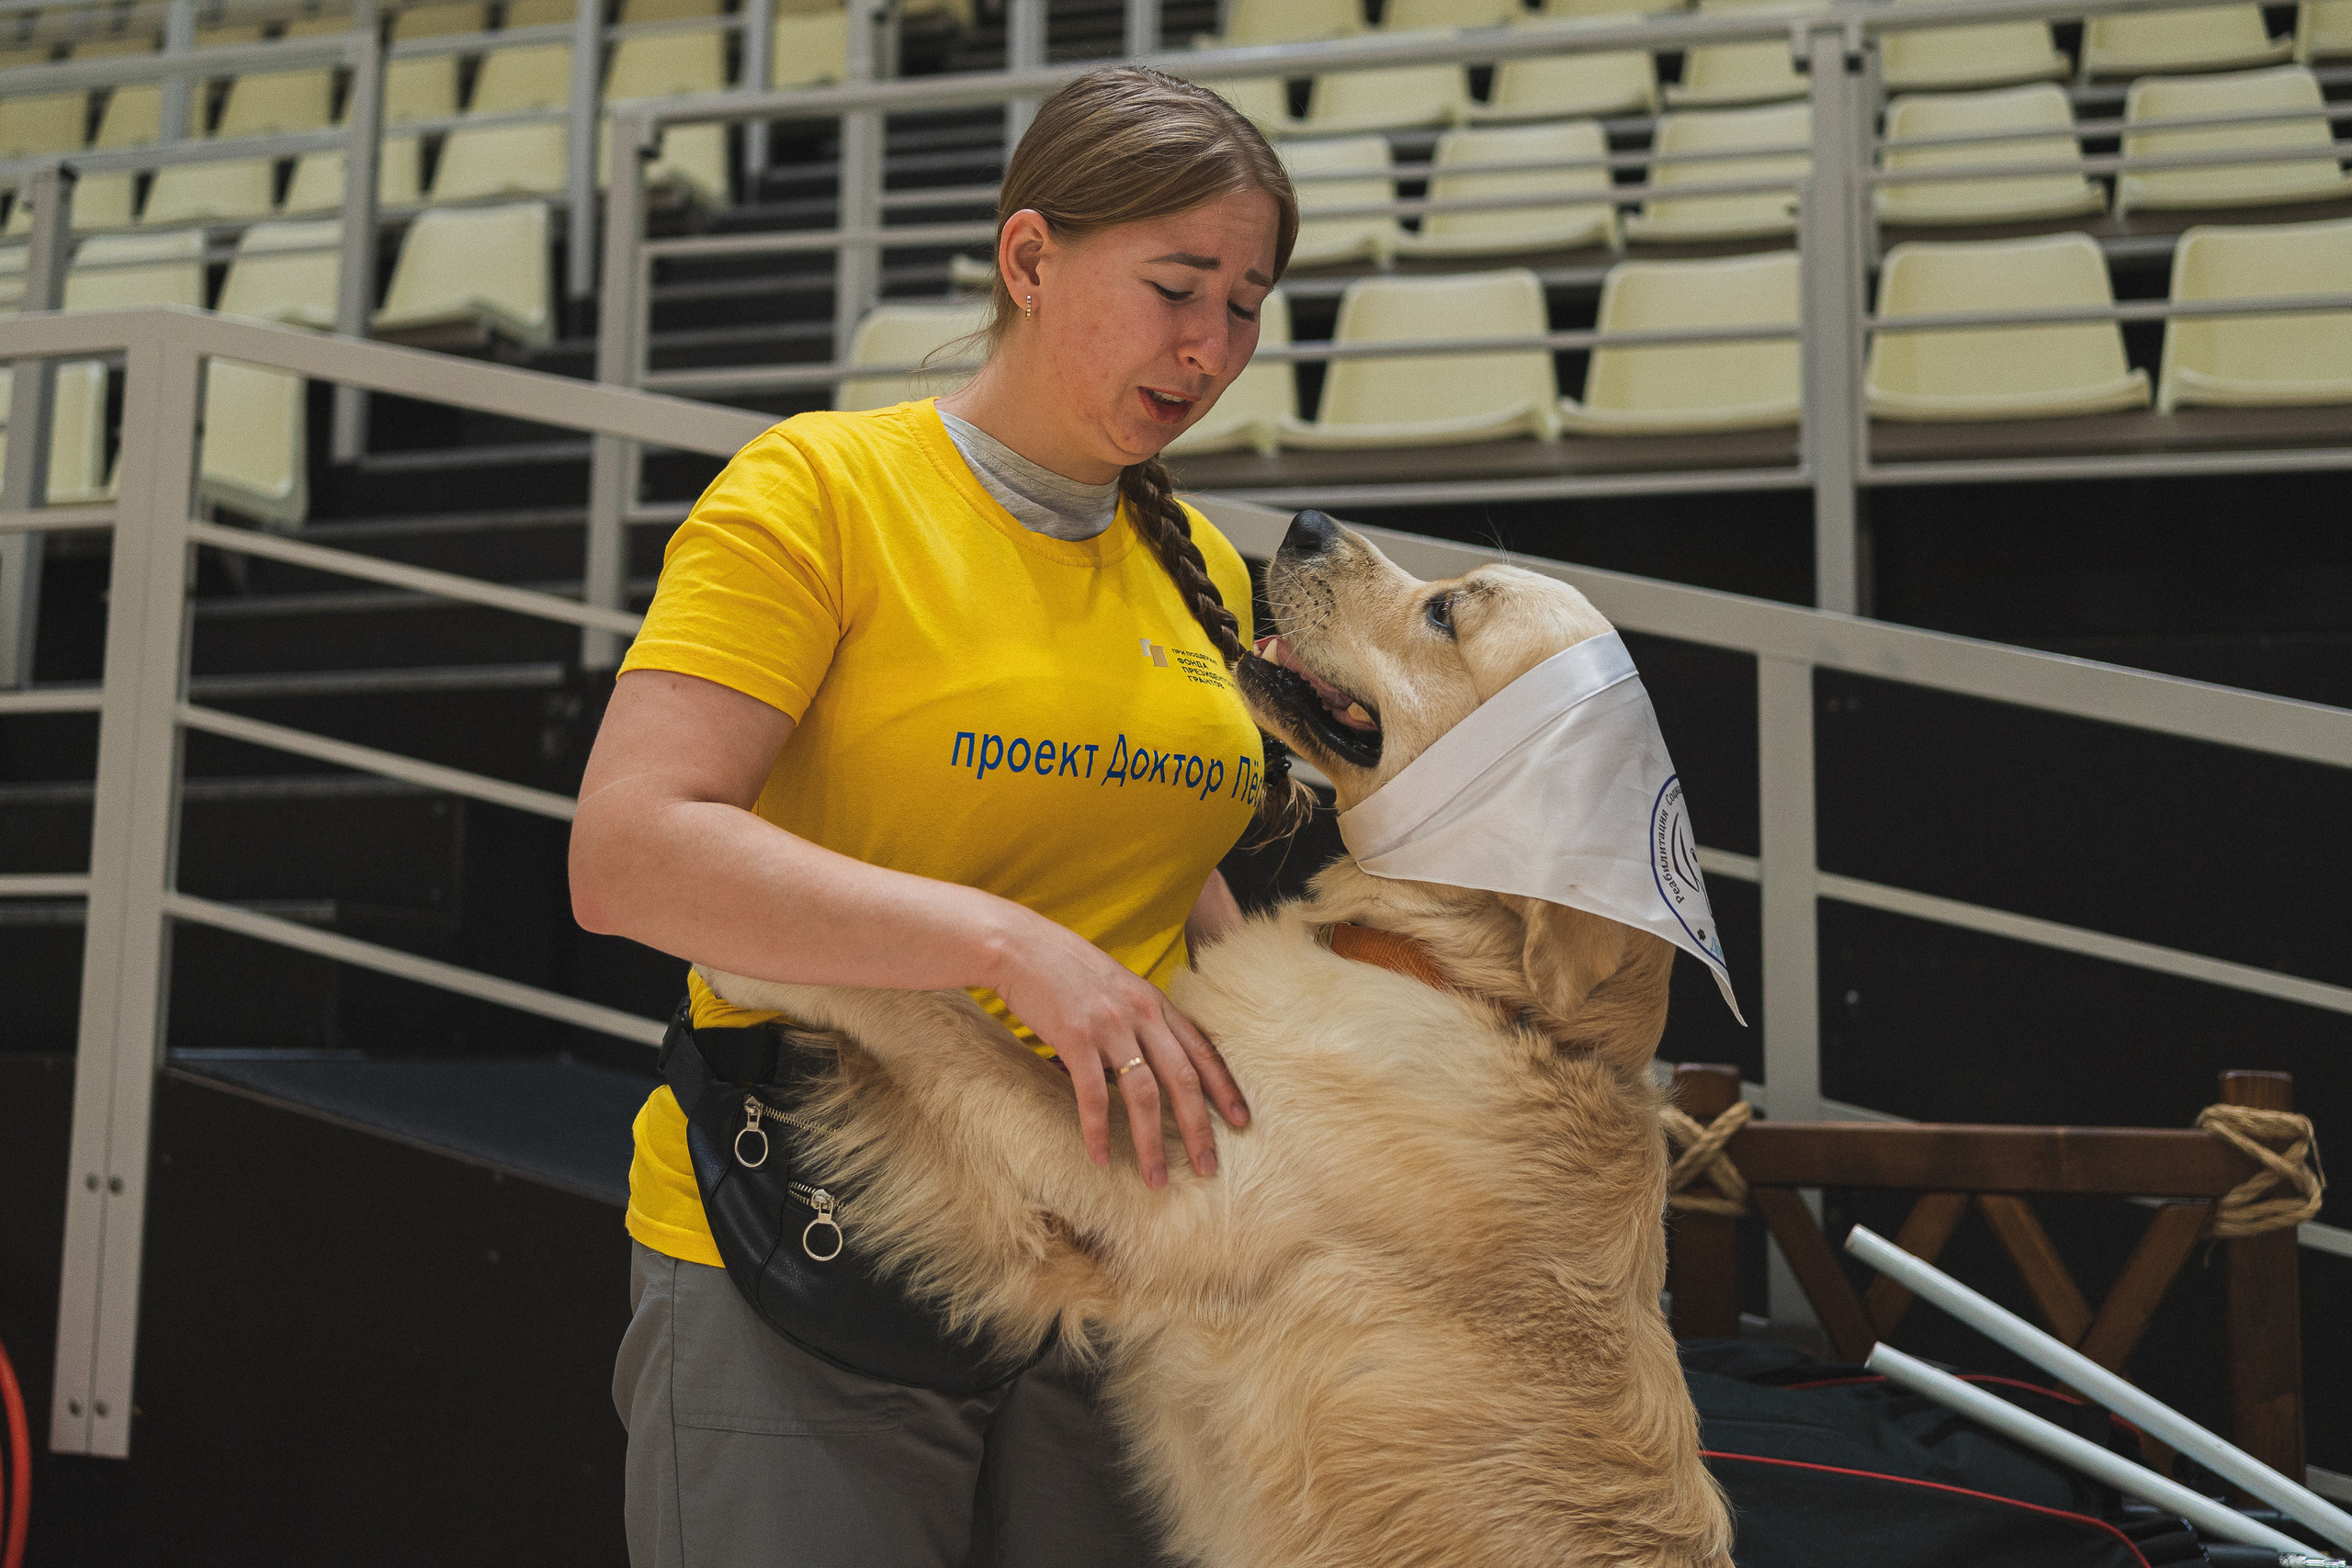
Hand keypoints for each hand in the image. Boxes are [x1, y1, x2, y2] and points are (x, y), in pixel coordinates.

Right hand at [984, 910, 1249, 1187]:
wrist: (1019, 945)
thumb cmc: (1064, 967)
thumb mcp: (1117, 986)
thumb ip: (1140, 1017)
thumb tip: (1151, 1057)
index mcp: (1155, 1002)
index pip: (1202, 1050)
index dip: (1224, 1088)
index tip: (1241, 1120)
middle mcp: (1141, 1014)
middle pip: (1183, 1080)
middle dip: (1198, 1128)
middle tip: (1209, 1168)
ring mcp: (1110, 1026)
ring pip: (1144, 1095)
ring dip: (1151, 1143)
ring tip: (1156, 1179)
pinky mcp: (1075, 1038)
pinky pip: (1094, 1095)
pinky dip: (1099, 1131)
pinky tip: (1100, 1157)